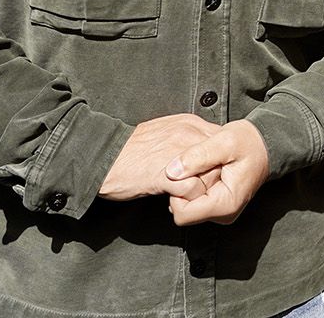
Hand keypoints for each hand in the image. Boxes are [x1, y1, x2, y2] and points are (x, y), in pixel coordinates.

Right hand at [100, 114, 220, 200]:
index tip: (208, 174)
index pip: (223, 142)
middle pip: (222, 160)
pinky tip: (173, 199)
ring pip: (211, 176)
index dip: (219, 162)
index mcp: (188, 124)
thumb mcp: (164, 131)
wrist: (100, 157)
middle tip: (199, 188)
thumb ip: (187, 137)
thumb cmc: (130, 149)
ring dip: (201, 190)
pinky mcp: (167, 175)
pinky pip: (193, 190)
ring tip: (184, 195)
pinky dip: (188, 200)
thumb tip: (205, 149)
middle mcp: (188, 135)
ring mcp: (178, 155)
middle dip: (214, 178)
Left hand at [165, 120, 270, 225]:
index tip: (187, 170)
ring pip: (186, 207)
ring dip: (188, 186)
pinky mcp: (217, 206)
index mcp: (226, 203)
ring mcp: (221, 211)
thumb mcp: (224, 141)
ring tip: (204, 167)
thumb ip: (197, 156)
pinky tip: (205, 172)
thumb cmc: (250, 142)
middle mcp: (224, 213)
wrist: (266, 144)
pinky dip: (194, 186)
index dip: (178, 191)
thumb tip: (171, 171)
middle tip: (199, 166)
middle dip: (183, 188)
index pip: (182, 213)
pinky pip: (193, 202)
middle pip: (182, 211)